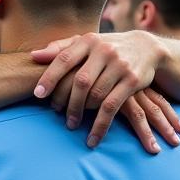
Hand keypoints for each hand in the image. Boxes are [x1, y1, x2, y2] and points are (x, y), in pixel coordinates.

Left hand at [31, 32, 179, 148]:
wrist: (146, 47)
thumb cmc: (106, 47)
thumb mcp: (85, 43)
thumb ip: (59, 48)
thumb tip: (33, 56)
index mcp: (88, 41)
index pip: (64, 59)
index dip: (49, 77)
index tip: (38, 95)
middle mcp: (104, 51)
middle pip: (80, 81)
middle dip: (66, 100)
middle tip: (56, 113)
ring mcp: (120, 66)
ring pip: (96, 95)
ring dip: (81, 112)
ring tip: (71, 123)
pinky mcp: (132, 81)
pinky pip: (112, 107)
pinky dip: (100, 125)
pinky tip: (92, 138)